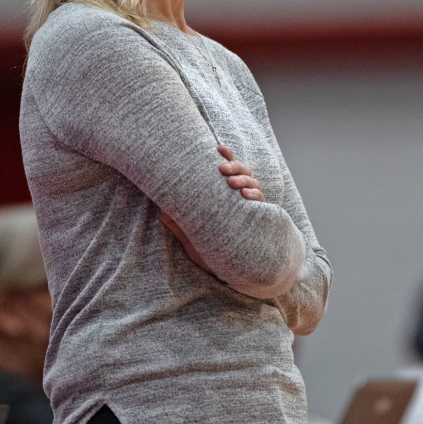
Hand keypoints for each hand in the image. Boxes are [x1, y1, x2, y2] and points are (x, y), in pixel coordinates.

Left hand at [161, 145, 262, 274]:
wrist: (230, 276)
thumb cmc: (211, 255)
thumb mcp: (190, 238)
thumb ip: (178, 224)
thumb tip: (161, 209)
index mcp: (225, 196)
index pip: (228, 171)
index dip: (226, 156)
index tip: (218, 147)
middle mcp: (240, 198)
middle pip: (243, 171)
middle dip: (234, 166)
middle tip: (221, 169)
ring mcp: (252, 208)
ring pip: (253, 183)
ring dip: (244, 180)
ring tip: (232, 184)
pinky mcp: (260, 220)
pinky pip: (261, 203)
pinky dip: (255, 196)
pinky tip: (247, 196)